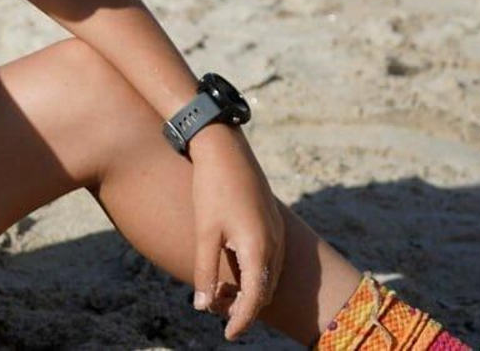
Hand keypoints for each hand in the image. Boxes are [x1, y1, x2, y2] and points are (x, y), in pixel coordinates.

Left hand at [186, 125, 285, 340]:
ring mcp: (277, 231)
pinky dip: (255, 272)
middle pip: (265, 290)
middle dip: (245, 307)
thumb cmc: (211, 189)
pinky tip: (233, 268)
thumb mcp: (205, 233)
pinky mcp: (273, 221)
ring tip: (222, 294)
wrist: (224, 147)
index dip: (242, 320)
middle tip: (218, 314)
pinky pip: (269, 259)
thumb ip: (205, 272)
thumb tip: (203, 307)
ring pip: (268, 275)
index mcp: (259, 249)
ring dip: (250, 290)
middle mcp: (275, 243)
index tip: (228, 334)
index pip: (255, 299)